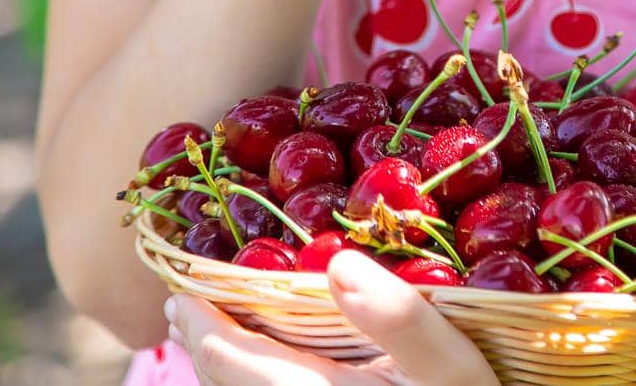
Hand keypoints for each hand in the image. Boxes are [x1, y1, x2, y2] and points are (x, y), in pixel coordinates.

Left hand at [166, 250, 498, 385]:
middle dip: (207, 342)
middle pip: (227, 384)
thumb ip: (400, 316)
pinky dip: (258, 382)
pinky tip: (275, 371)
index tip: (179, 287)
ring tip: (222, 338)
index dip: (199, 320)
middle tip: (187, 308)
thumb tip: (336, 262)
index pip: (228, 359)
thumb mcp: (456, 368)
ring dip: (229, 367)